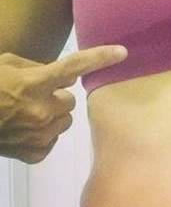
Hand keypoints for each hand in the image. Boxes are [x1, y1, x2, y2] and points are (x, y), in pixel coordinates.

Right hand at [0, 45, 127, 163]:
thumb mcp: (6, 65)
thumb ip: (38, 69)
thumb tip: (66, 78)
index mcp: (34, 83)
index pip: (73, 67)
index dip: (99, 58)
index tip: (122, 52)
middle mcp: (42, 110)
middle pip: (70, 102)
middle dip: (57, 98)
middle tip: (34, 98)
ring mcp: (40, 135)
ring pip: (64, 122)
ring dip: (51, 117)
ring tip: (25, 115)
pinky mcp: (36, 153)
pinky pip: (51, 140)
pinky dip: (42, 135)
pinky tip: (22, 131)